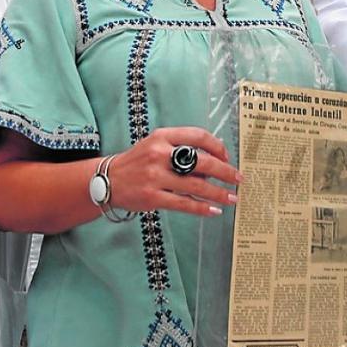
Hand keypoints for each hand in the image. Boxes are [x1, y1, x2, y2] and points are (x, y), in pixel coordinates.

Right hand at [107, 127, 241, 217]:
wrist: (108, 179)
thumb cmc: (138, 162)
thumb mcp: (156, 145)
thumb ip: (181, 150)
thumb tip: (213, 164)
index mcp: (162, 137)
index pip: (197, 136)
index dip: (217, 146)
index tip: (227, 157)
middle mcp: (159, 154)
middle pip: (201, 162)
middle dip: (225, 171)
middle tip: (238, 178)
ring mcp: (155, 176)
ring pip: (196, 185)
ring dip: (218, 193)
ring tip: (232, 198)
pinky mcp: (152, 197)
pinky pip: (184, 203)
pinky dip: (202, 208)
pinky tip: (214, 211)